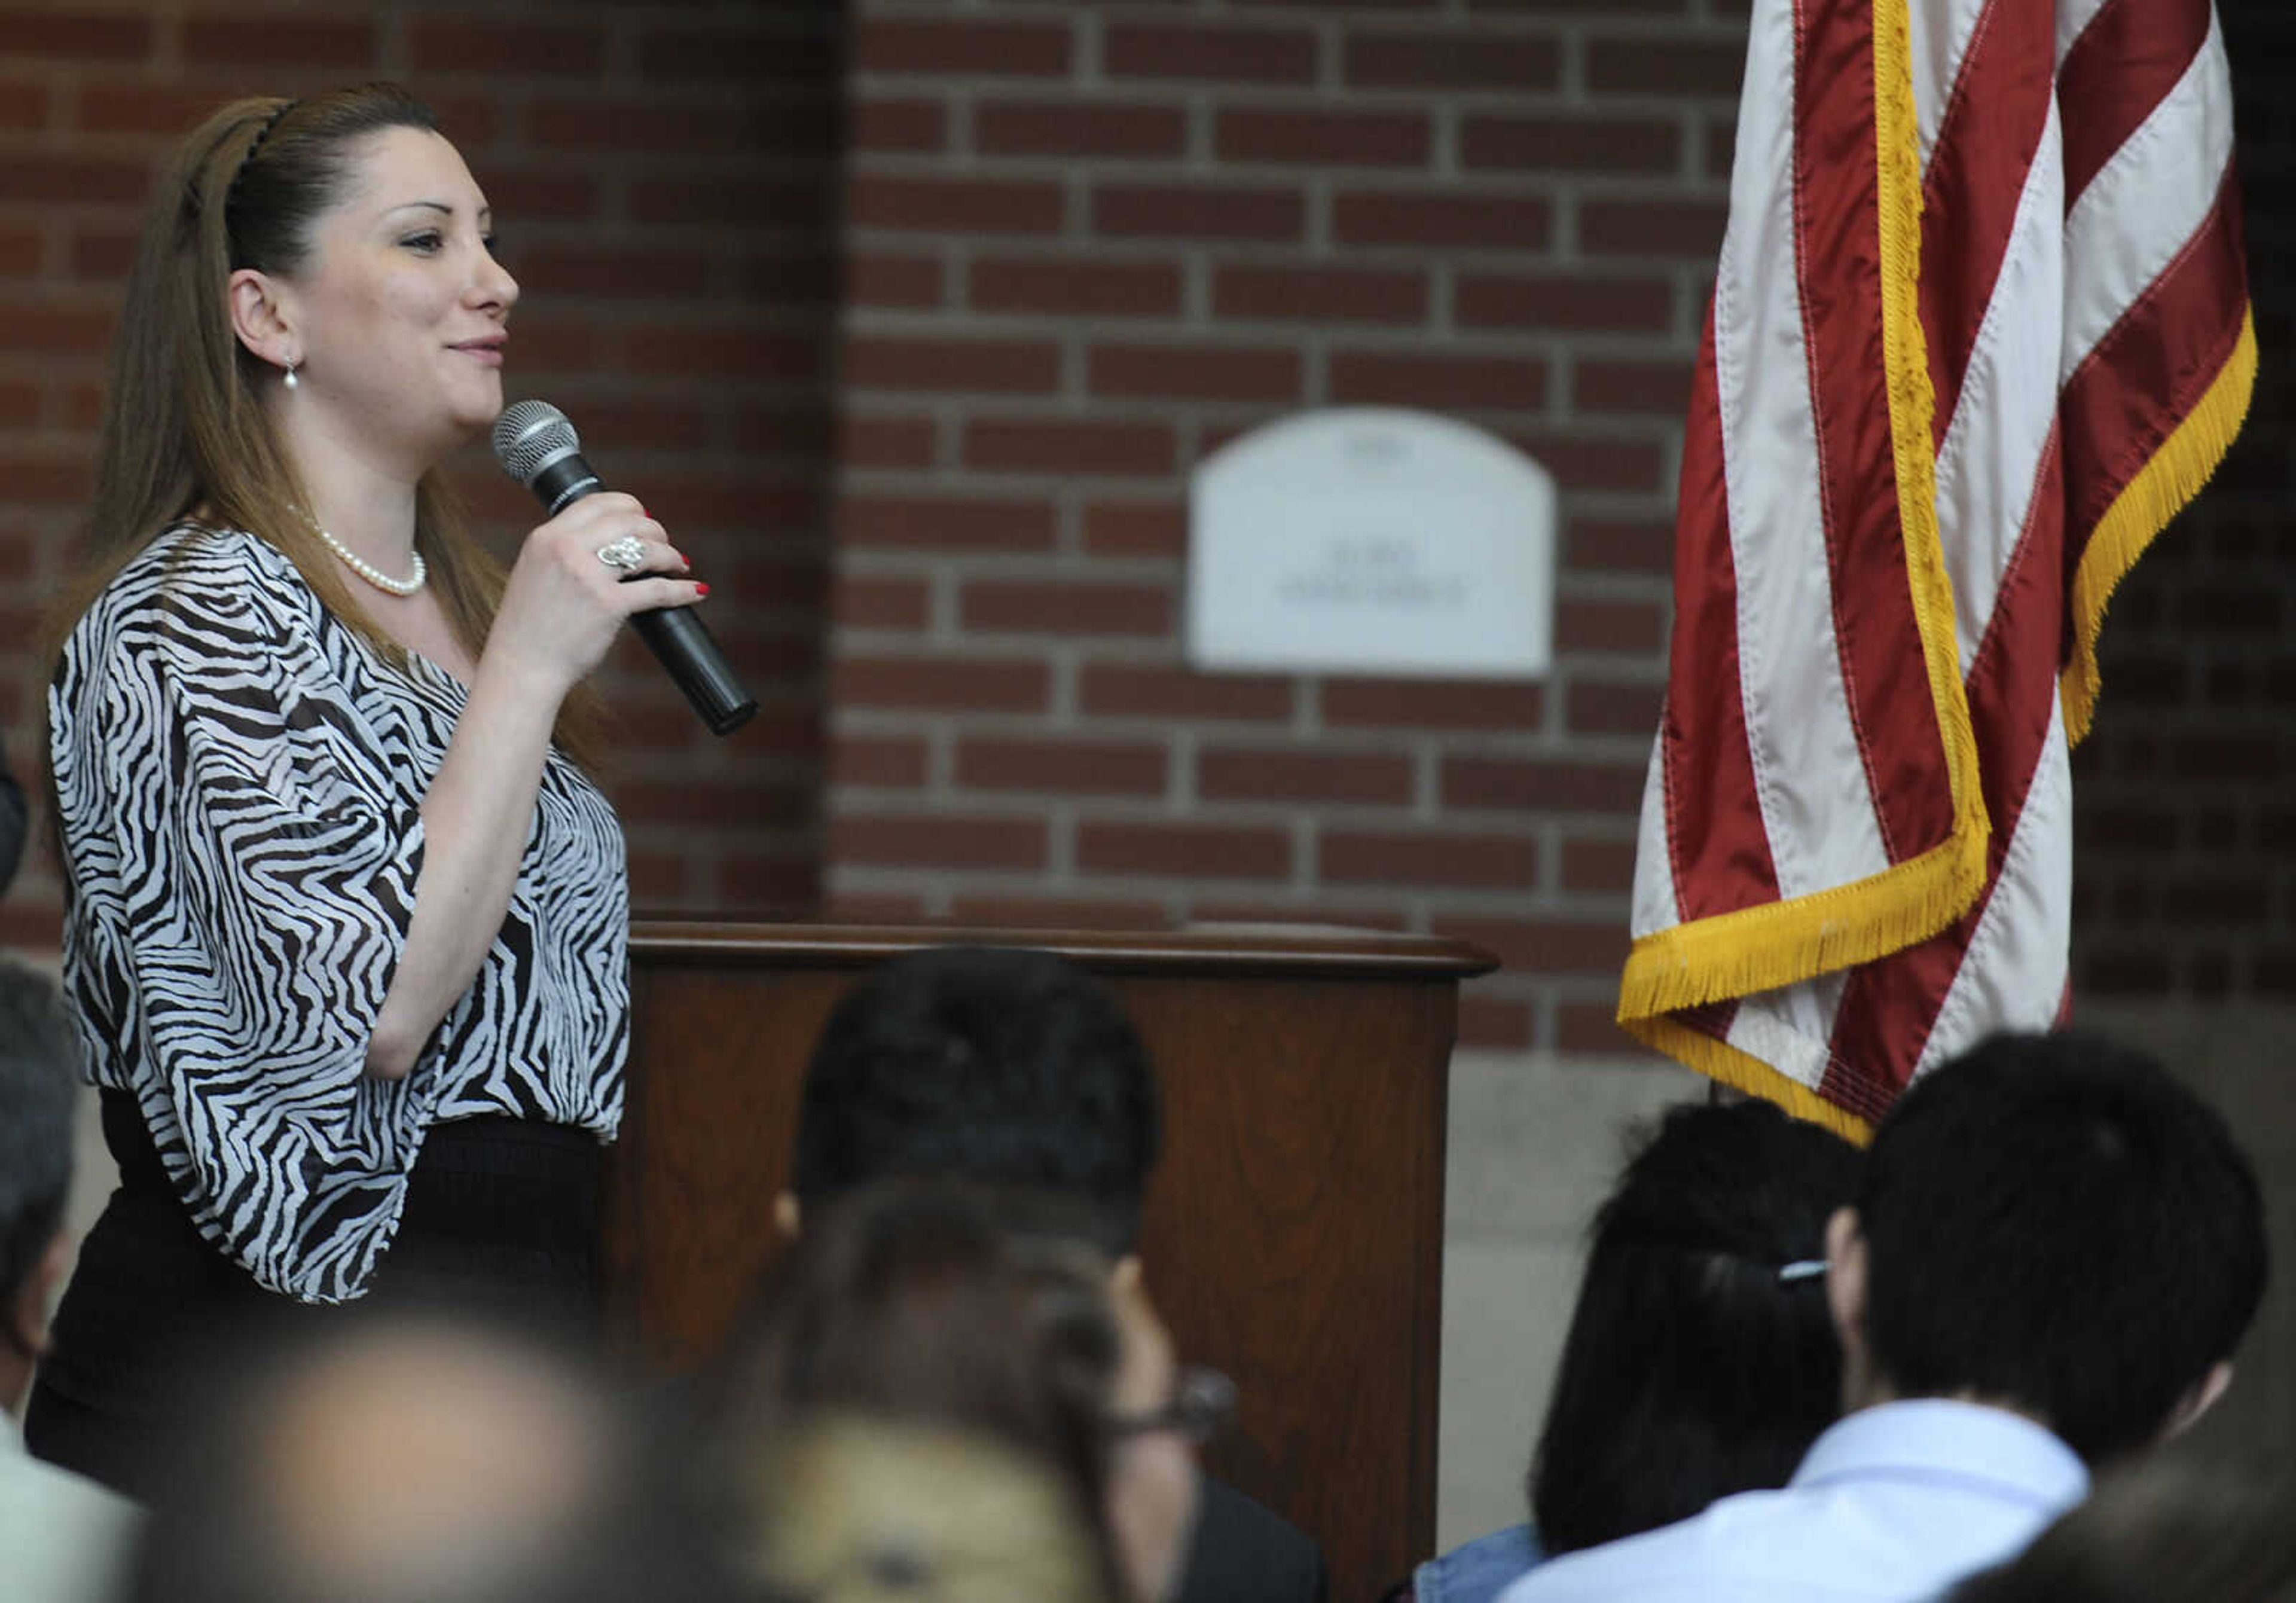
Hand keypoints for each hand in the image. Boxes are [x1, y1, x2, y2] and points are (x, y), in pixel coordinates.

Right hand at [482, 493, 704, 697]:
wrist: (522, 665)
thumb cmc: (529, 627)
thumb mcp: (534, 572)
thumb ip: (561, 551)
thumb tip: (602, 540)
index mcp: (546, 538)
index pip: (596, 502)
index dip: (628, 506)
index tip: (643, 517)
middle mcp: (565, 549)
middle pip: (628, 521)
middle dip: (654, 530)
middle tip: (664, 544)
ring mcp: (588, 576)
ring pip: (646, 549)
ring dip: (670, 554)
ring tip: (678, 564)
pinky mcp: (609, 605)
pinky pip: (658, 589)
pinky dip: (682, 589)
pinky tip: (694, 591)